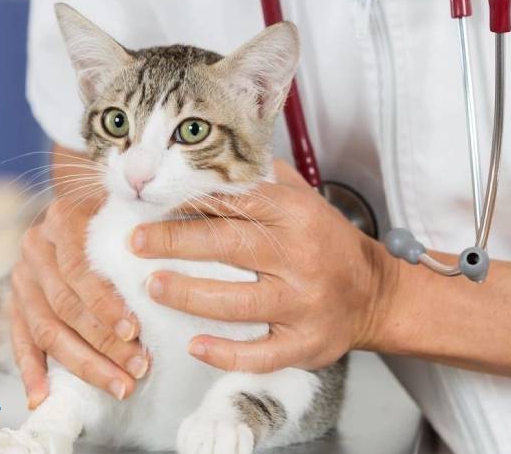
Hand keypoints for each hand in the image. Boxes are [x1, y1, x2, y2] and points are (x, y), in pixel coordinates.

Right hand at [11, 196, 149, 407]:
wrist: (78, 205)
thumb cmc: (114, 211)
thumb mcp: (126, 204)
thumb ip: (144, 222)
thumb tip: (176, 251)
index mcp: (61, 219)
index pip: (80, 268)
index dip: (106, 303)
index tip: (135, 331)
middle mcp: (35, 247)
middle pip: (66, 305)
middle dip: (104, 343)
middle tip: (138, 368)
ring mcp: (21, 278)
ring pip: (46, 329)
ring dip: (83, 364)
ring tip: (119, 386)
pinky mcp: (14, 305)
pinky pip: (20, 341)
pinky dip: (30, 372)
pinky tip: (43, 397)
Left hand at [128, 159, 397, 372]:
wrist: (375, 293)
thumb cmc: (327, 241)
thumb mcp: (304, 198)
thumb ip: (263, 179)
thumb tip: (214, 156)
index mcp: (296, 215)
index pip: (238, 201)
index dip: (193, 200)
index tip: (155, 201)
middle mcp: (298, 257)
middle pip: (228, 245)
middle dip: (175, 242)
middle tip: (136, 242)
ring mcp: (302, 304)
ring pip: (236, 302)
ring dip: (188, 295)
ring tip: (152, 287)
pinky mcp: (304, 344)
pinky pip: (259, 353)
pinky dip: (225, 353)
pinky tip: (194, 346)